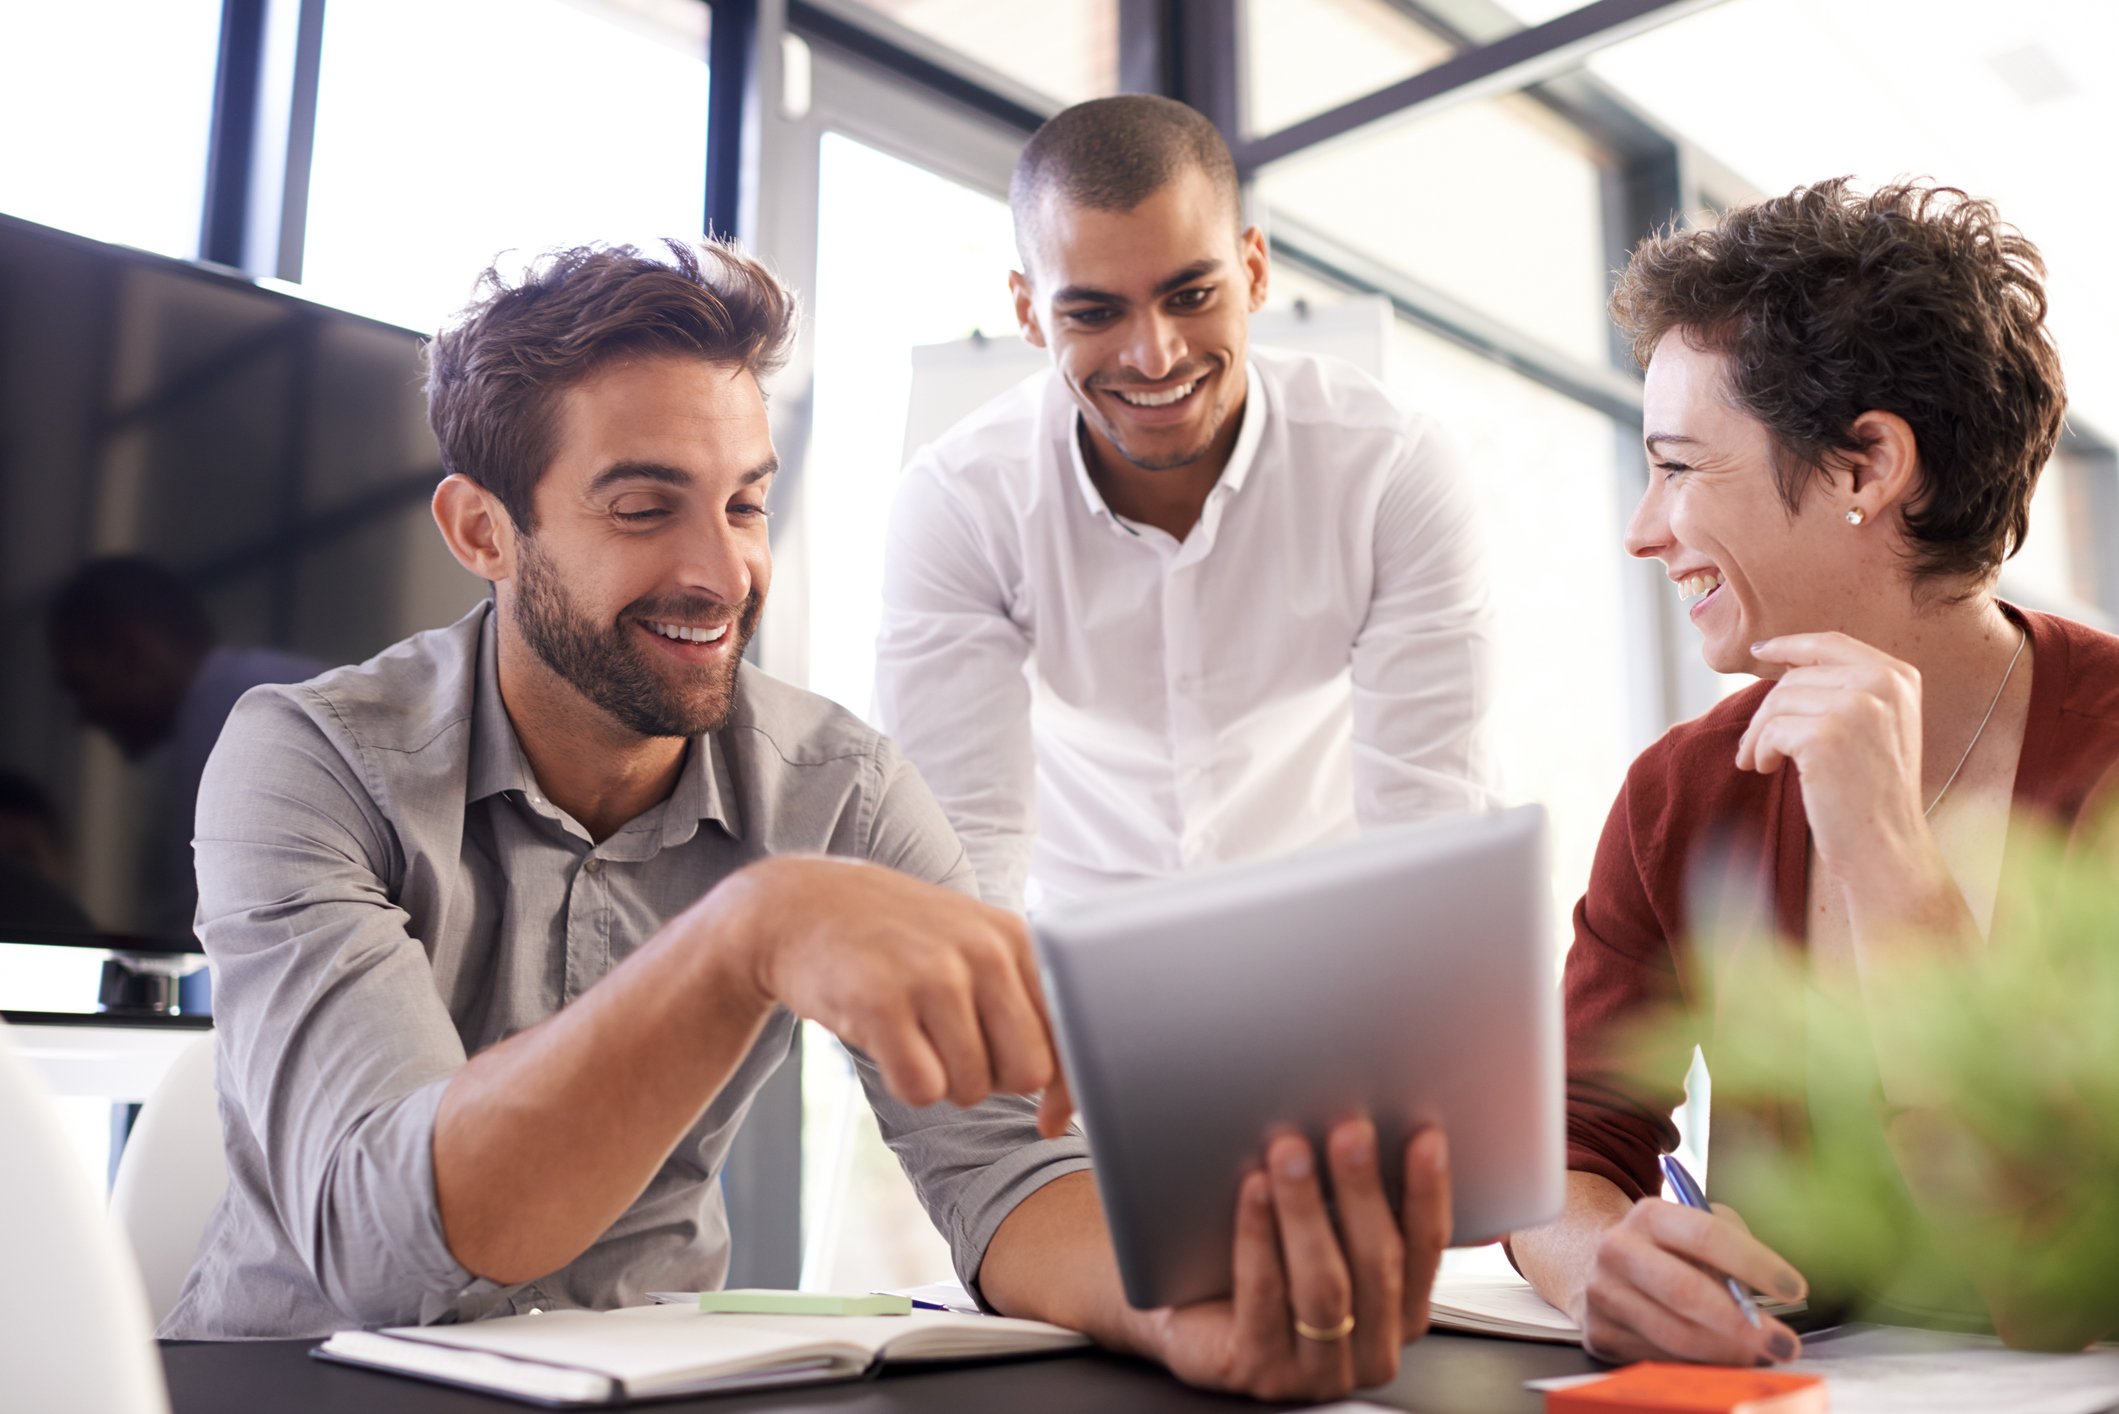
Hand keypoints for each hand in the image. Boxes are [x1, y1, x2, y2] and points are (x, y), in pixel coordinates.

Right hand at [700, 856, 1071, 1134]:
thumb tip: (1062, 1114)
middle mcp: (982, 952)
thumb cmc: (898, 940)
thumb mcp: (972, 946)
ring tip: (915, 1034)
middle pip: (1027, 1072)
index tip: (1049, 1118)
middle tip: (954, 1051)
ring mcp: (931, 975)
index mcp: (1015, 938)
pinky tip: (888, 1043)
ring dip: (944, 1080)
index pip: (1072, 1033)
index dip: (1067, 1090)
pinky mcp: (880, 1003)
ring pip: (972, 1087)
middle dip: (994, 1081)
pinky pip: (922, 1090)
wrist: (801, 907)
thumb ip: (1025, 1011)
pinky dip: (906, 1084)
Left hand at [1144, 1121, 1449, 1401]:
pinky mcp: (1261, 1371)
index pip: (1425, 1250)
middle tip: (1350, 1131)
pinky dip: (1259, 1238)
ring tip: (1291, 1151)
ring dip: (1308, 1211)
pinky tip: (1253, 1191)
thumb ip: (1357, 1201)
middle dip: (1363, 1192)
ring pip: (1324, 1287)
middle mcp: (1370, 1350)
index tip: (1425, 1138)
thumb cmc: (1265, 1263)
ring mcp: (1317, 1370)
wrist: (1186, 1318)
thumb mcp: (1323, 1232)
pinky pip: (1263, 1298)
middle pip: (1377, 1266)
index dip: (1428, 1193)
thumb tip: (1373, 1127)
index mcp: (1400, 1313)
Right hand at [1576, 1197, 1807, 1365]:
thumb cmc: (1672, 1250)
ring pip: (1675, 1335)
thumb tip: (1770, 1291)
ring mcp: (1603, 1294)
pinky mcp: (1601, 1334)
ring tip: (1759, 1356)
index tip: (1796, 1289)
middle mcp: (1618, 1250)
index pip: (1706, 1235)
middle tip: (1783, 1343)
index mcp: (1649, 1215)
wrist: (1608, 1267)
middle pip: (1684, 1290)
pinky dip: (1699, 1366)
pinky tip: (1719, 1360)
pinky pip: (1660, 1360)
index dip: (1755, 1264)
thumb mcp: (1700, 1227)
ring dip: (1727, 1353)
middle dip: (1741, 1323)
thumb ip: (1733, 1244)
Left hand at [1739, 633, 1931, 877]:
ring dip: (1758, 735)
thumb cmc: (1872, 791)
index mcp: (1898, 675)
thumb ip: (1846, 689)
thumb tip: (1784, 665)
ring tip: (1760, 761)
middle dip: (1767, 711)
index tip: (1761, 651)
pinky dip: (1758, 750)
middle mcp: (1883, 683)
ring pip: (1777, 702)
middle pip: (1794, 677)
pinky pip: (1771, 730)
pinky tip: (1765, 769)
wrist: (1886, 844)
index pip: (1829, 643)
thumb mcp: (1875, 726)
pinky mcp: (1826, 735)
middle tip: (1755, 746)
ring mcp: (1856, 707)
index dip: (1790, 645)